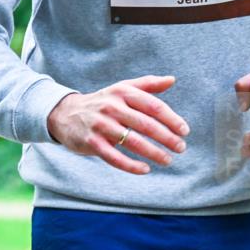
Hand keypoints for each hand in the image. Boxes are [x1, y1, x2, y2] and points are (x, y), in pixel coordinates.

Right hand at [47, 75, 189, 174]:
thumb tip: (172, 80)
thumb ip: (147, 85)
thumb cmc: (101, 102)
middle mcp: (111, 107)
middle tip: (180, 148)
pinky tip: (145, 169)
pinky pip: (114, 157)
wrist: (65, 114)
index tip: (184, 131)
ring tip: (167, 160)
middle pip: (146, 124)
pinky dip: (131, 165)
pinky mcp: (91, 142)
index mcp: (122, 92)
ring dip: (153, 153)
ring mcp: (100, 125)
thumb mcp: (121, 88)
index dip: (171, 119)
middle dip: (167, 138)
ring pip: (132, 142)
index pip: (153, 106)